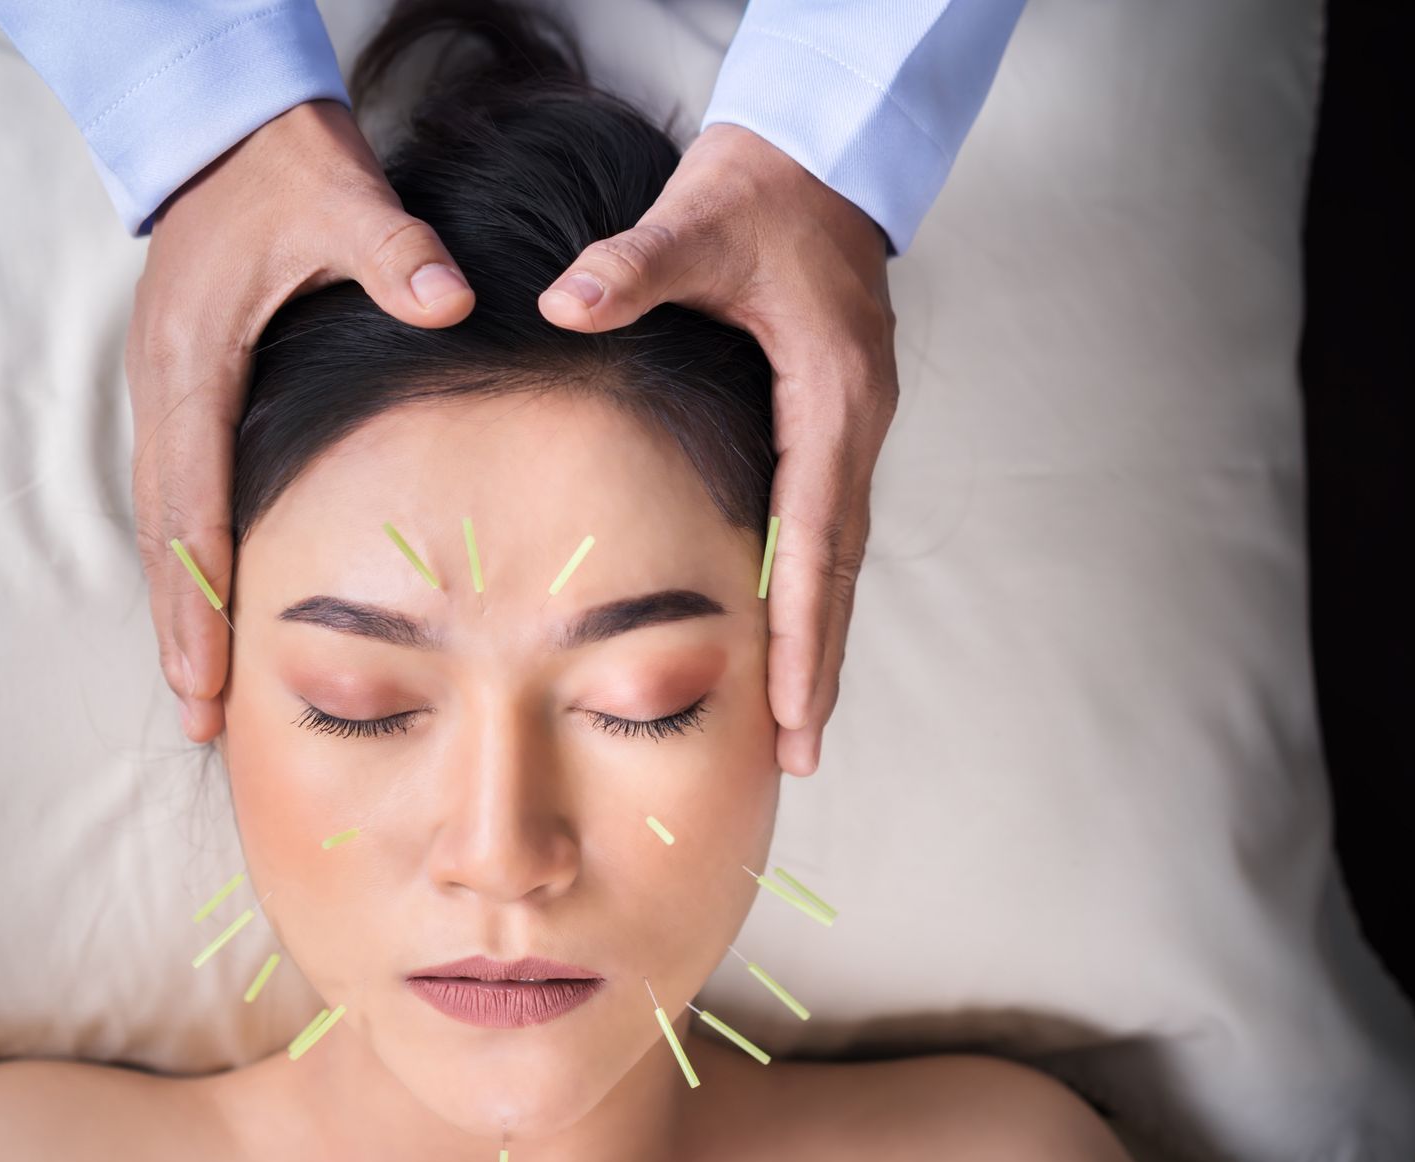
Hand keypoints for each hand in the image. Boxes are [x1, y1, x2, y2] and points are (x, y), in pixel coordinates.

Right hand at [127, 101, 474, 741]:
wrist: (226, 133)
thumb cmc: (283, 171)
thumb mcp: (340, 198)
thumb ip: (394, 252)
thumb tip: (449, 299)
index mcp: (193, 364)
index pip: (189, 501)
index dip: (198, 594)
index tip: (207, 671)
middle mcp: (164, 391)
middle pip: (162, 534)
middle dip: (177, 630)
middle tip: (195, 718)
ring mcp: (164, 395)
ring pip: (161, 523)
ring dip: (176, 607)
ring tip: (194, 690)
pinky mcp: (181, 393)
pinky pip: (175, 496)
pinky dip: (186, 561)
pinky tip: (207, 606)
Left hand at [536, 123, 896, 776]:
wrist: (819, 154)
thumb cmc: (761, 191)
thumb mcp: (696, 222)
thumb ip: (630, 268)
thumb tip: (561, 306)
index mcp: (833, 395)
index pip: (819, 537)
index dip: (805, 630)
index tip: (795, 711)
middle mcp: (853, 425)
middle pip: (839, 571)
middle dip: (821, 665)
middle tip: (801, 756)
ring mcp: (848, 428)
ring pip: (836, 557)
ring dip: (818, 639)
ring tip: (798, 726)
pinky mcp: (830, 423)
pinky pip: (822, 526)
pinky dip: (807, 590)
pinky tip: (783, 636)